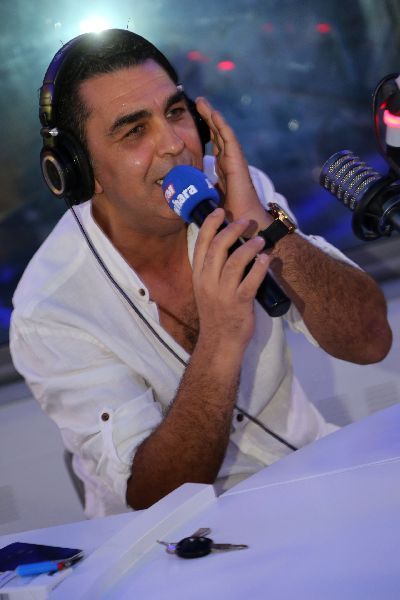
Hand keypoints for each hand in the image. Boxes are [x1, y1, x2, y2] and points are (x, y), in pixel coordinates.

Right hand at [192, 208, 269, 353]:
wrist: (219, 342)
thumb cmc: (217, 313)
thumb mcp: (206, 289)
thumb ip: (213, 269)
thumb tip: (227, 245)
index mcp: (199, 276)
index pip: (201, 244)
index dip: (210, 224)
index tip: (220, 210)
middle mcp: (208, 282)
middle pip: (218, 247)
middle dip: (232, 229)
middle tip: (246, 221)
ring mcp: (223, 294)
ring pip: (235, 262)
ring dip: (250, 247)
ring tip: (260, 239)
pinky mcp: (239, 304)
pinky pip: (251, 281)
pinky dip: (260, 267)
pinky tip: (267, 259)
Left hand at [196, 97, 271, 232]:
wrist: (241, 222)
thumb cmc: (226, 214)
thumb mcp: (206, 197)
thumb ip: (198, 189)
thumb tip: (181, 188)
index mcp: (222, 168)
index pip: (214, 144)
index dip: (206, 130)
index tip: (195, 119)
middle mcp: (229, 161)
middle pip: (218, 134)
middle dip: (208, 117)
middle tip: (197, 102)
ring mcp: (234, 160)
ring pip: (222, 132)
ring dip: (212, 116)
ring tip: (202, 102)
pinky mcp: (237, 161)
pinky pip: (229, 138)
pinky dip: (221, 125)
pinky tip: (213, 114)